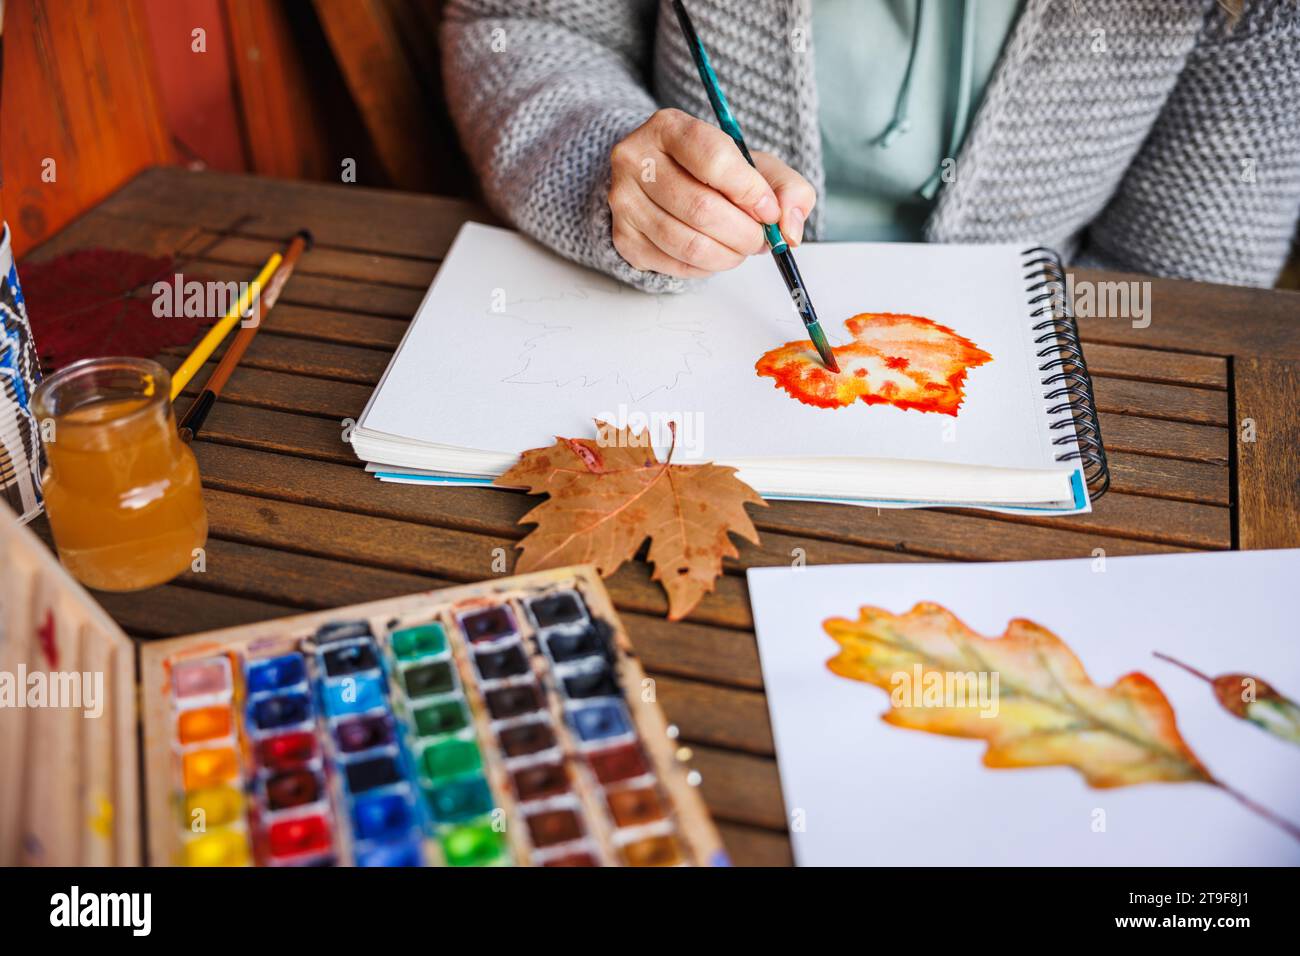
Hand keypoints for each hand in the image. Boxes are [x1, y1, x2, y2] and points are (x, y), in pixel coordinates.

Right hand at [608, 108, 815, 277]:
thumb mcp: (755, 165)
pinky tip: (717, 254)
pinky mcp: (624, 238)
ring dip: (728, 255)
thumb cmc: (714, 172)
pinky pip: (676, 264)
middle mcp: (636, 160)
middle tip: (760, 238)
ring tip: (742, 247)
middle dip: (743, 232)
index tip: (769, 211)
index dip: (749, 191)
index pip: (713, 159)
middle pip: (701, 208)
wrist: (662, 182)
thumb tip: (790, 229)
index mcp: (668, 127)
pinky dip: (707, 267)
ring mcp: (625, 201)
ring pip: (688, 243)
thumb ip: (787, 188)